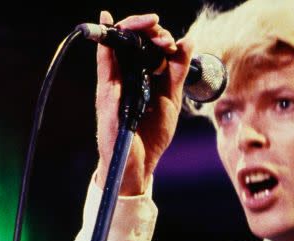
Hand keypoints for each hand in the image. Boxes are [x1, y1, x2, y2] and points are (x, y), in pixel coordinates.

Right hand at [94, 10, 194, 194]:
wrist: (139, 163)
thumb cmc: (151, 134)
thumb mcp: (171, 99)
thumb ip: (177, 72)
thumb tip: (187, 41)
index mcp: (142, 75)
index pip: (147, 43)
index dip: (159, 36)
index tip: (174, 43)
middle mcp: (125, 75)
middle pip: (130, 38)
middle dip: (147, 27)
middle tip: (162, 31)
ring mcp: (114, 83)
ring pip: (117, 45)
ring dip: (133, 29)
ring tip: (149, 23)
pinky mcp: (107, 95)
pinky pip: (105, 65)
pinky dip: (107, 45)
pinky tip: (109, 24)